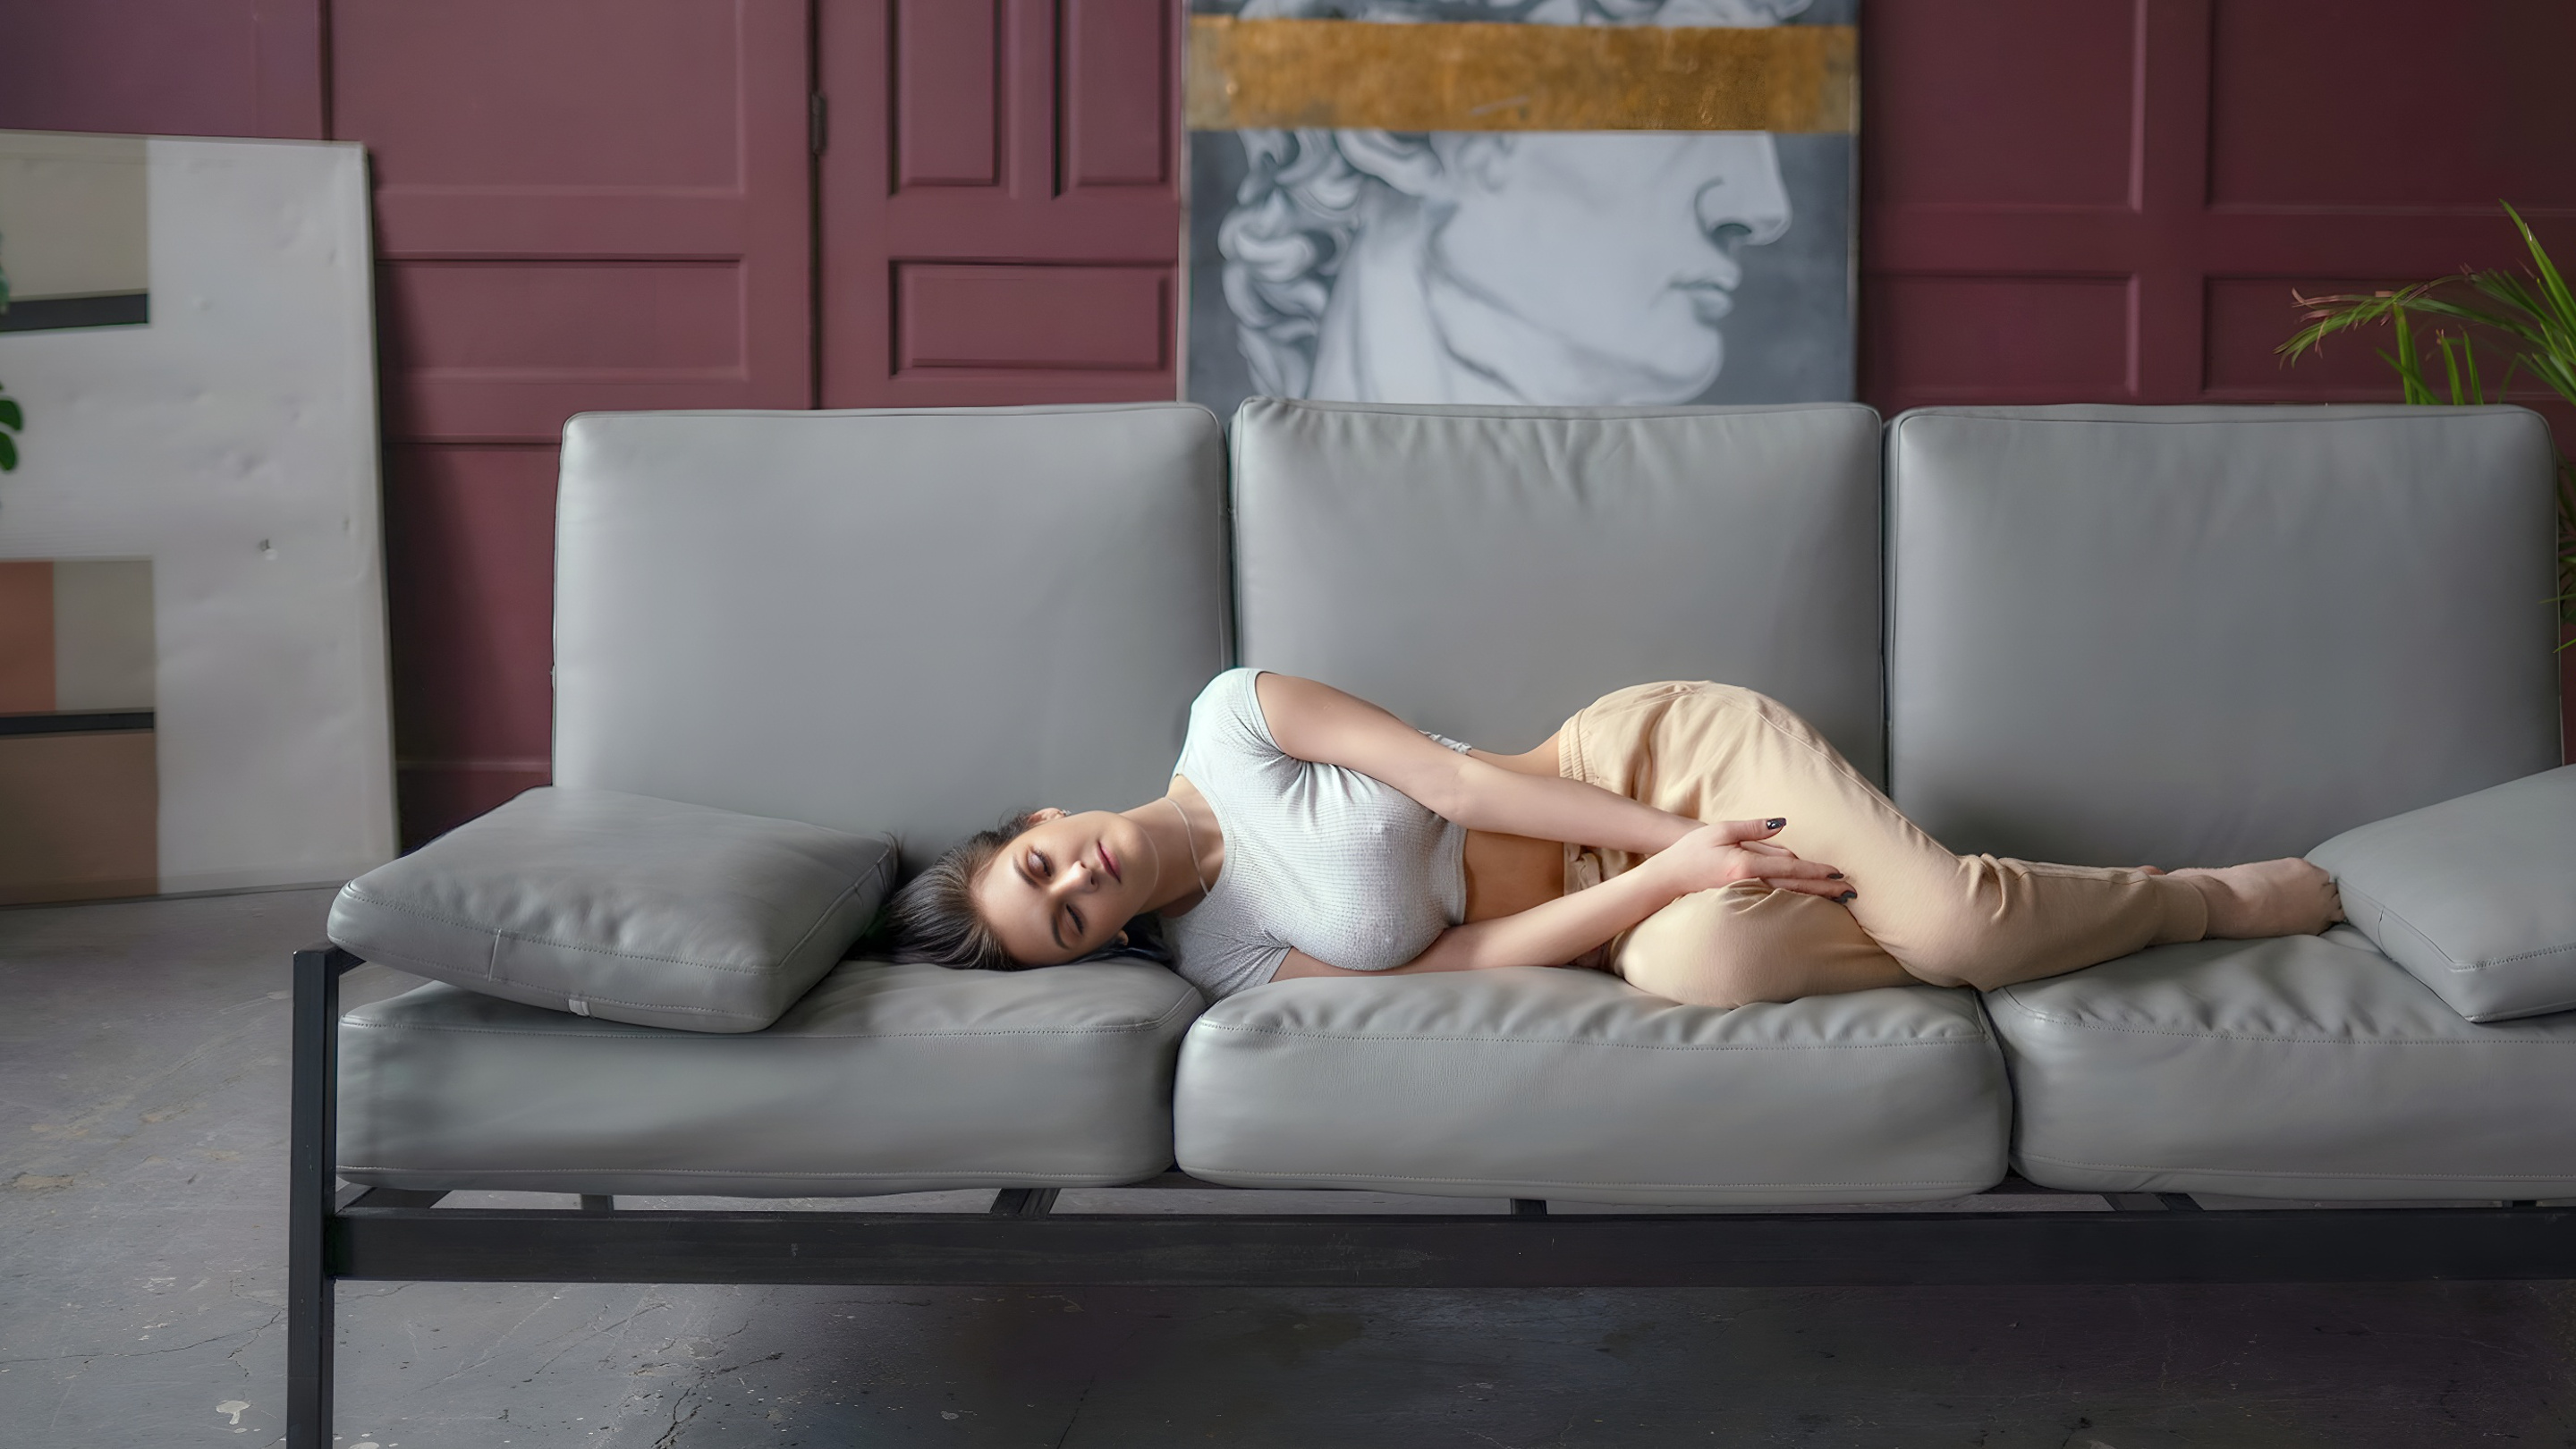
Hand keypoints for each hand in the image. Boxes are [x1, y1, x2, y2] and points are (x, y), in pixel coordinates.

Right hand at [1645, 819, 1851, 900]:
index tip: (1840, 873)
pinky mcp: (1743, 900)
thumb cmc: (1692, 851)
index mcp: (1746, 865)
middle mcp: (1750, 883)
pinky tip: (1809, 902)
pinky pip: (1776, 901)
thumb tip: (1781, 824)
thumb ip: (1752, 827)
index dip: (1817, 871)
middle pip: (1796, 887)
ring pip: (1789, 897)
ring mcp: (1747, 895)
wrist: (1669, 878)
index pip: (1791, 868)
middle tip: (1852, 892)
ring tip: (1839, 900)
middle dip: (1826, 889)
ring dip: (1816, 898)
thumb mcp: (1720, 829)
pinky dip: (1796, 901)